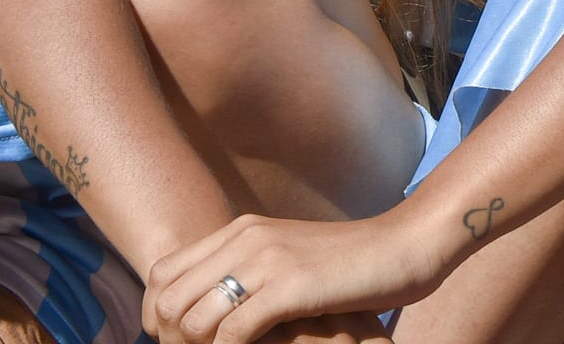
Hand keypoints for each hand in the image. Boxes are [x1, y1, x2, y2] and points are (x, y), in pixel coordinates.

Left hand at [144, 213, 438, 343]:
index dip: (158, 314)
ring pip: (193, 319)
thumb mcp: (288, 255)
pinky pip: (232, 333)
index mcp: (241, 230)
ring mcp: (269, 261)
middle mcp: (246, 238)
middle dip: (172, 338)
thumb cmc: (349, 263)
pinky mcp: (291, 287)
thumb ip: (248, 267)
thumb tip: (207, 303)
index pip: (162, 273)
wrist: (405, 246)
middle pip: (168, 300)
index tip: (179, 340)